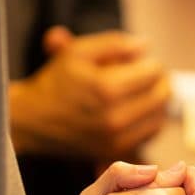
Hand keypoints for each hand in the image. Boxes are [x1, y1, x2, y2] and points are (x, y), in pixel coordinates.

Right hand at [8, 26, 169, 158]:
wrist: (32, 120)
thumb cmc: (56, 82)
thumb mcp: (78, 52)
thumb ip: (114, 43)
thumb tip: (145, 45)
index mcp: (107, 89)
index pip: (153, 73)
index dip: (151, 63)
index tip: (142, 61)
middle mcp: (115, 117)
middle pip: (162, 95)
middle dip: (160, 81)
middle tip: (149, 74)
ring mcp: (117, 138)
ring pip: (160, 116)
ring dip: (159, 101)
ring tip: (146, 90)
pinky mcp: (116, 151)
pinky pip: (150, 134)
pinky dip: (151, 120)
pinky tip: (140, 109)